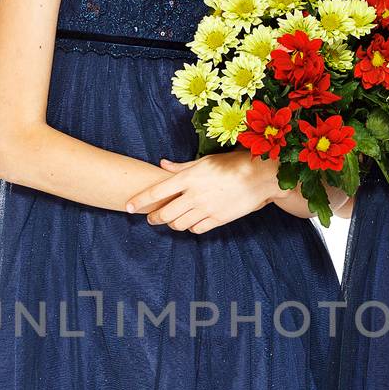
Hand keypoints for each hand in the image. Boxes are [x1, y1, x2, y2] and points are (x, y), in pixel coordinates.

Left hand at [124, 150, 278, 233]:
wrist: (259, 176)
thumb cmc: (232, 163)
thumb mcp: (205, 160)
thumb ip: (182, 166)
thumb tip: (162, 164)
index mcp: (189, 177)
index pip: (156, 191)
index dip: (139, 200)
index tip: (128, 206)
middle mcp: (194, 195)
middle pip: (164, 213)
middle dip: (153, 217)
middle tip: (150, 217)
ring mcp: (206, 208)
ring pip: (179, 224)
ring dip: (171, 223)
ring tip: (171, 220)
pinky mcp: (218, 219)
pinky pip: (196, 229)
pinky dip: (190, 227)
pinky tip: (190, 223)